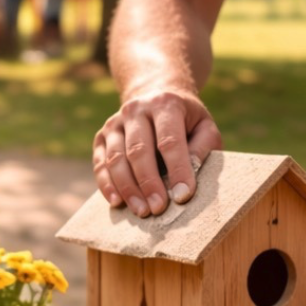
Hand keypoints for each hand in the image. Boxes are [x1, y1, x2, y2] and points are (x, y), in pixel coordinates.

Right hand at [92, 88, 221, 217]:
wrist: (155, 94)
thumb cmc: (186, 120)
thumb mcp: (204, 126)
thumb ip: (203, 148)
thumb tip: (188, 178)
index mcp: (165, 104)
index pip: (169, 141)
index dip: (177, 170)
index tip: (183, 196)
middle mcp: (136, 110)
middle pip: (138, 150)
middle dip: (149, 183)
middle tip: (158, 209)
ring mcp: (114, 123)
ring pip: (116, 159)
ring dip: (128, 188)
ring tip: (141, 211)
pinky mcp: (101, 137)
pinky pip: (100, 164)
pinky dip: (107, 185)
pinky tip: (117, 202)